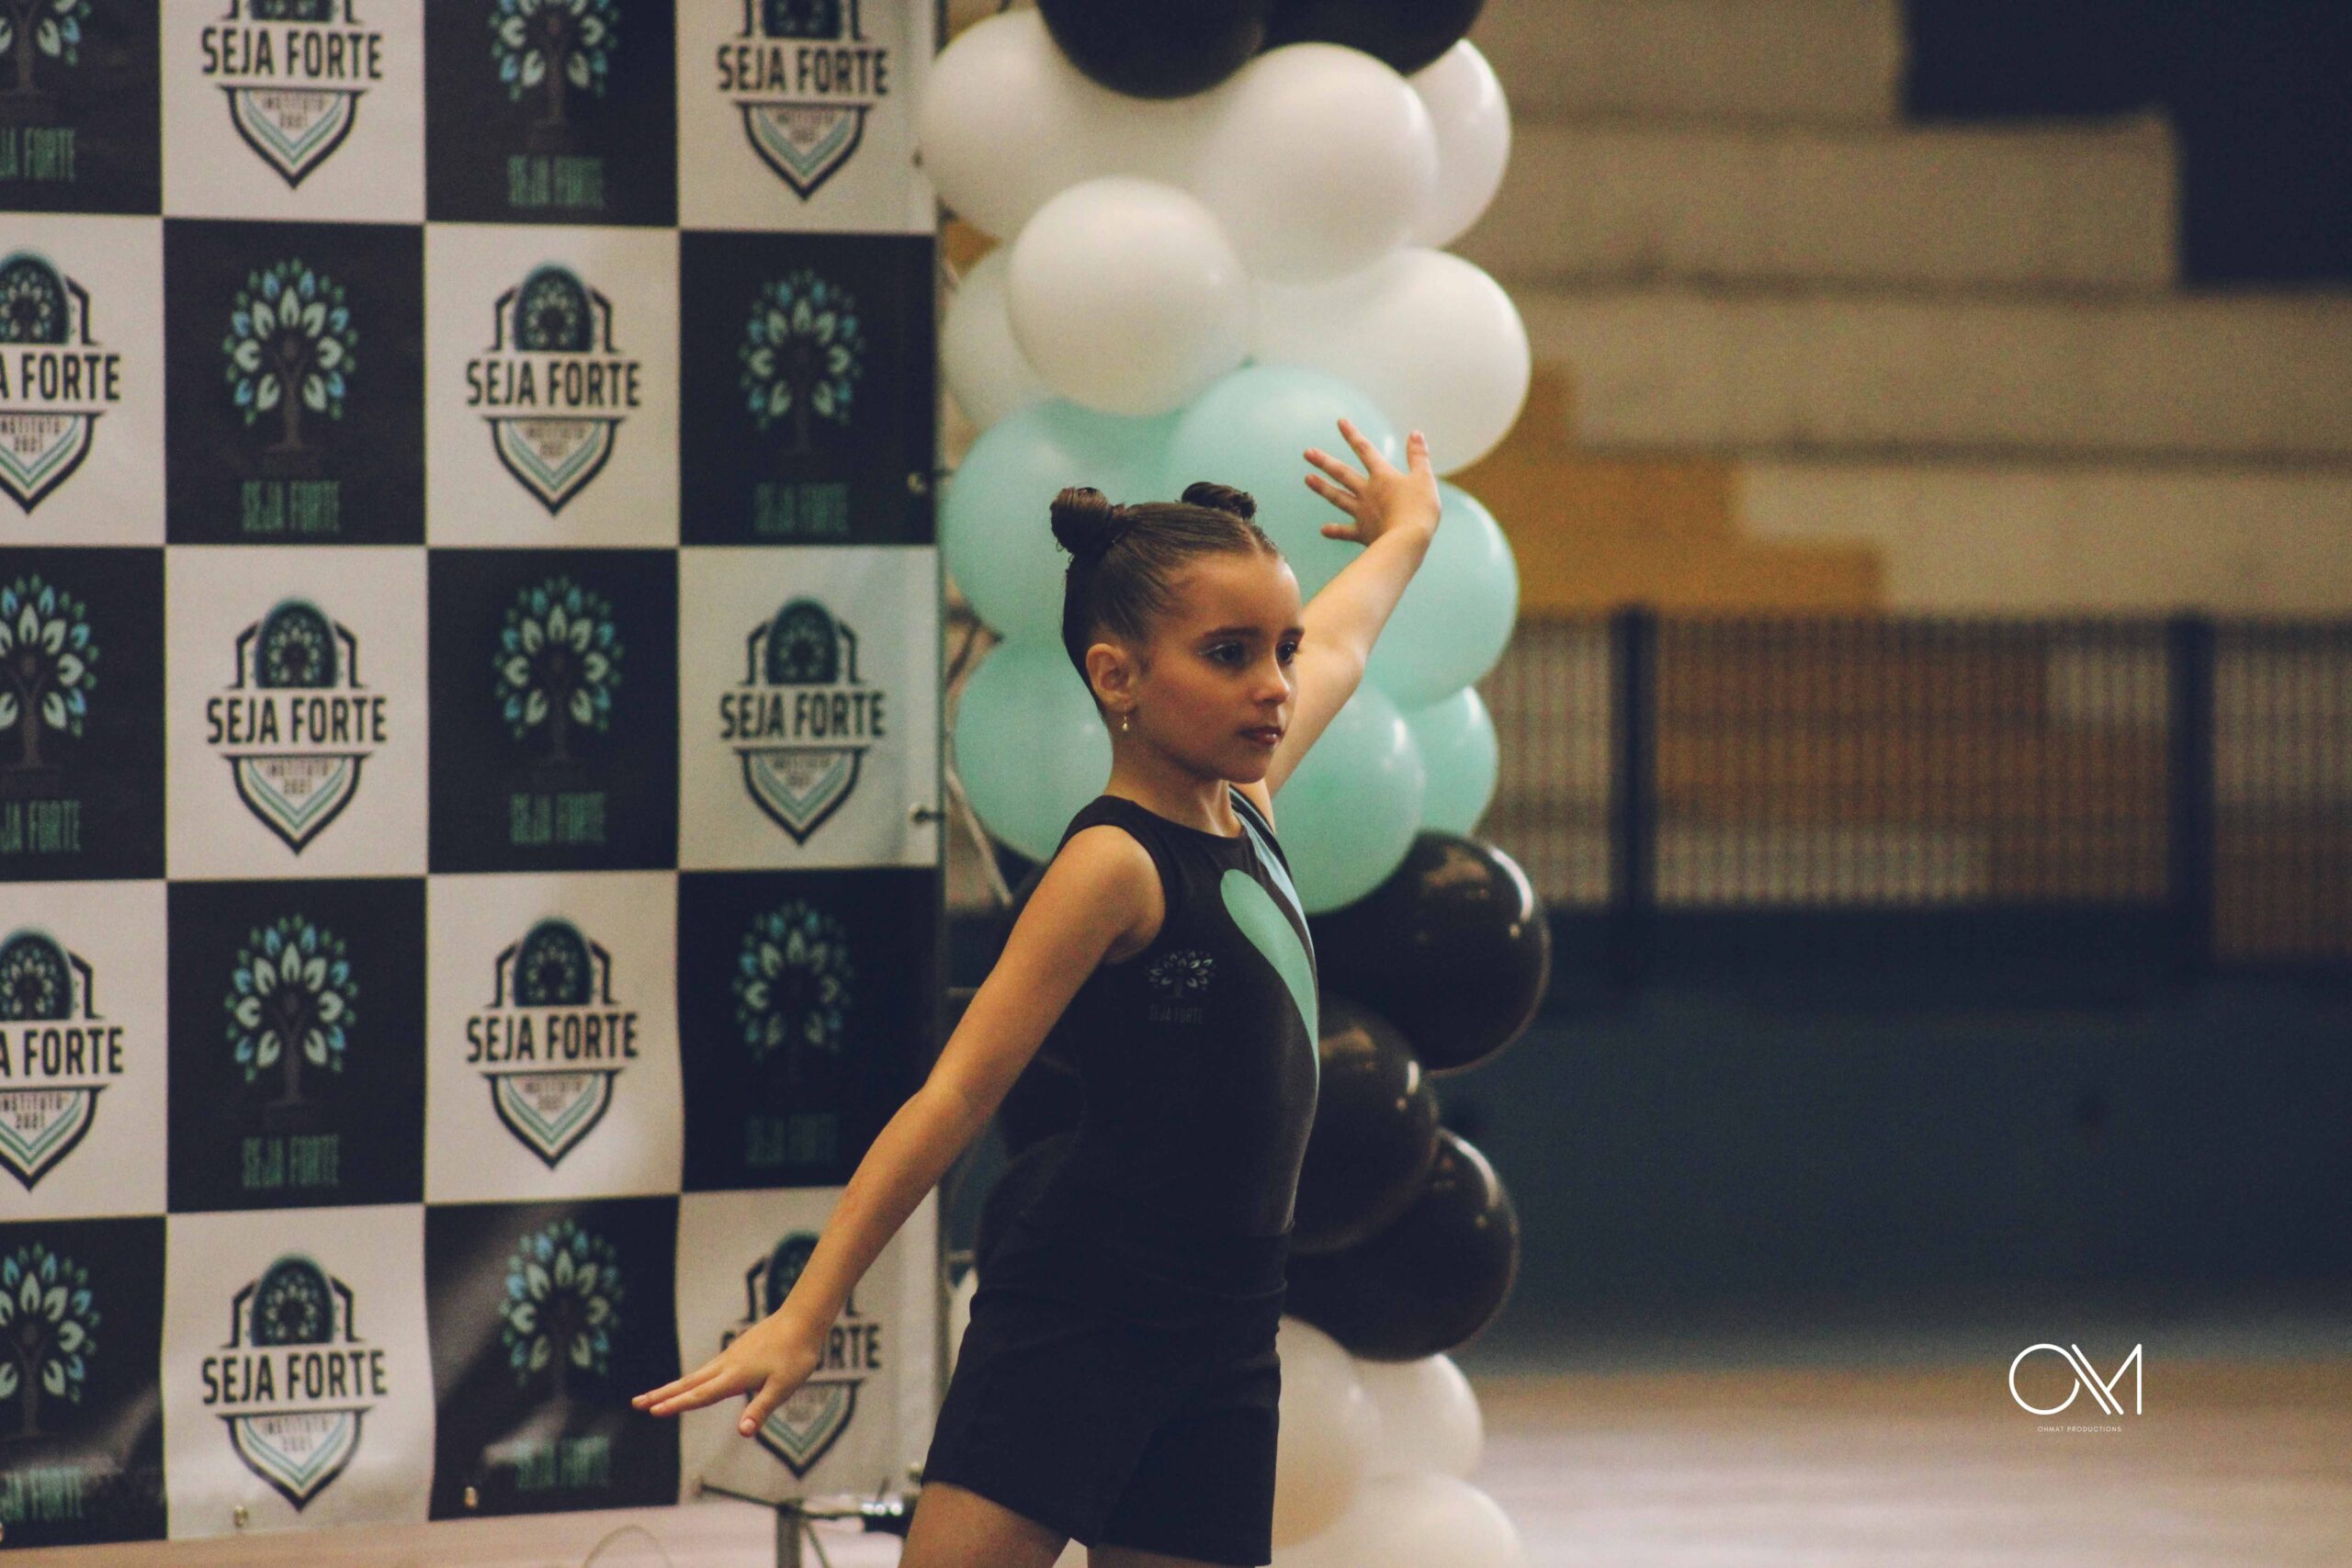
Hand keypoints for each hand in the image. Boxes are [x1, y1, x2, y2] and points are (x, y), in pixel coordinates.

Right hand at [633, 1307, 826, 1436]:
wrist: (803, 1319)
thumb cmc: (796, 1355)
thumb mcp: (783, 1387)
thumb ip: (761, 1409)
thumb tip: (742, 1432)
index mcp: (735, 1376)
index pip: (700, 1395)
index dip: (676, 1405)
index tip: (653, 1412)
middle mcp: (727, 1365)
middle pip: (688, 1383)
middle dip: (662, 1394)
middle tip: (636, 1403)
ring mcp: (731, 1355)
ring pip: (696, 1374)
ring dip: (675, 1386)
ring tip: (657, 1395)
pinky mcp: (738, 1350)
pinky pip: (709, 1368)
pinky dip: (693, 1379)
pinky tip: (696, 1382)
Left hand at [1302, 417, 1440, 546]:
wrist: (1408, 541)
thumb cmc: (1419, 509)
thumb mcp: (1423, 478)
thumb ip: (1418, 456)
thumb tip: (1415, 433)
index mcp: (1383, 476)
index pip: (1365, 450)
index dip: (1352, 435)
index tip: (1340, 422)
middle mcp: (1368, 492)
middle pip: (1343, 473)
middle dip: (1325, 461)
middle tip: (1307, 453)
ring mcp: (1363, 513)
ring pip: (1338, 497)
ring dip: (1322, 488)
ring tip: (1307, 479)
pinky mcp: (1364, 533)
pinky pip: (1346, 532)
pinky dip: (1335, 531)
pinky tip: (1323, 530)